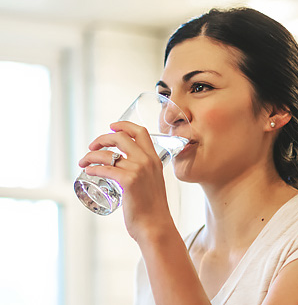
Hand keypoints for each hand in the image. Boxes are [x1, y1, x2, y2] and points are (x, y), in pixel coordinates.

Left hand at [78, 121, 172, 240]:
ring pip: (108, 154)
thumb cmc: (153, 210)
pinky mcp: (128, 181)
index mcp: (155, 160)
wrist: (156, 227)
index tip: (112, 126)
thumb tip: (129, 173)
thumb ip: (145, 174)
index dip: (124, 125)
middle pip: (120, 137)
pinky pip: (104, 169)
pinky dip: (93, 168)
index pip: (140, 132)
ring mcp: (138, 170)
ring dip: (91, 155)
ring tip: (84, 162)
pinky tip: (88, 171)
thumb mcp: (154, 184)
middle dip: (102, 139)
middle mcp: (147, 161)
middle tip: (92, 147)